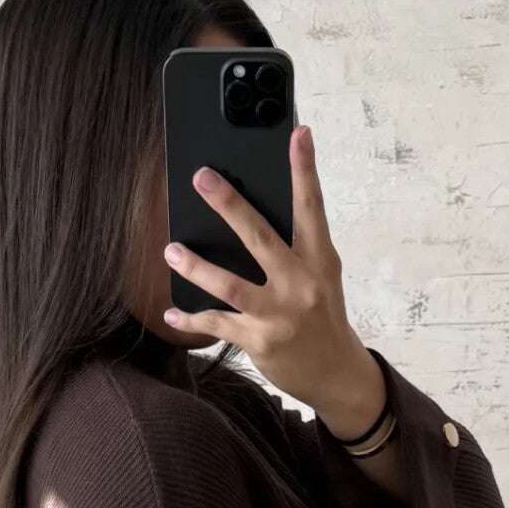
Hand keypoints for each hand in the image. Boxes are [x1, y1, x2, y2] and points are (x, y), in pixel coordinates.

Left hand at [163, 125, 385, 439]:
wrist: (337, 374)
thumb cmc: (323, 317)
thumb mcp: (321, 276)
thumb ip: (295, 248)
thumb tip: (249, 217)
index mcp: (319, 260)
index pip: (312, 207)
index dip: (304, 169)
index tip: (298, 133)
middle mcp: (300, 283)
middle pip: (260, 237)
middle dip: (229, 204)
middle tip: (202, 177)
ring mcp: (279, 314)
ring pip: (229, 285)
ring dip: (196, 267)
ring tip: (171, 250)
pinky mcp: (259, 341)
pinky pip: (216, 325)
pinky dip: (191, 319)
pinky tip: (172, 311)